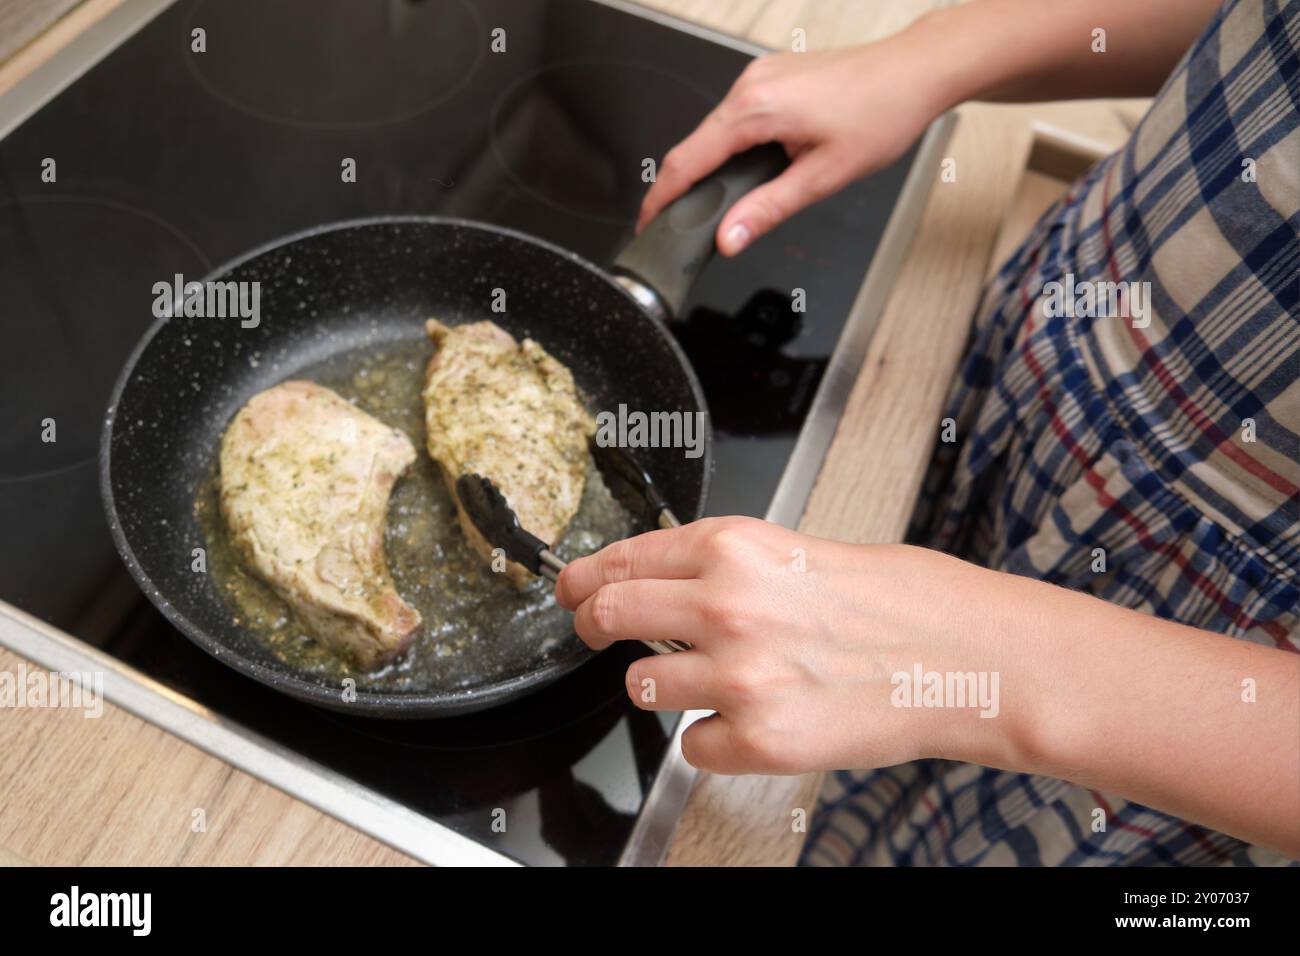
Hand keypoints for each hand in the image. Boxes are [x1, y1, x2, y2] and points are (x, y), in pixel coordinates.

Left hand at [555, 516, 1010, 774]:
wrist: (971, 657)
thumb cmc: (904, 599)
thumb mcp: (801, 551)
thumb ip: (726, 566)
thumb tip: (664, 581)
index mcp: (734, 547)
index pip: (622, 559)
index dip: (585, 577)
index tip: (571, 589)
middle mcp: (725, 606)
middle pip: (607, 616)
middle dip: (593, 627)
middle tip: (597, 633)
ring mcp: (738, 677)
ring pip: (641, 687)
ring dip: (664, 685)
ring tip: (719, 679)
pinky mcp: (759, 740)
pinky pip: (693, 745)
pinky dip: (714, 737)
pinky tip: (758, 718)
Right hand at [636, 30, 948, 256]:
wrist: (914, 71)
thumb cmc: (881, 114)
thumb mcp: (823, 177)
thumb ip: (768, 210)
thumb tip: (729, 238)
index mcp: (754, 109)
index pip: (686, 160)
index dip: (660, 198)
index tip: (646, 223)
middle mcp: (749, 85)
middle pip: (696, 145)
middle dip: (684, 188)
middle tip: (679, 226)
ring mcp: (760, 77)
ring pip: (716, 131)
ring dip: (713, 167)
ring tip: (720, 205)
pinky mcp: (772, 77)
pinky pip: (737, 117)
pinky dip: (733, 146)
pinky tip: (752, 169)